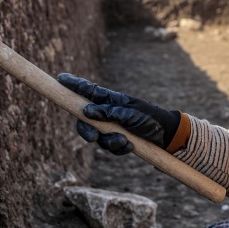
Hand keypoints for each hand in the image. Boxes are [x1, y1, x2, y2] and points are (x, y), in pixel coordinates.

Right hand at [57, 73, 179, 155]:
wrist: (167, 136)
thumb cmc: (150, 118)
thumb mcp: (130, 114)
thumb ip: (108, 112)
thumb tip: (85, 111)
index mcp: (110, 100)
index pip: (88, 91)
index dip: (73, 84)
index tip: (61, 78)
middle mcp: (108, 113)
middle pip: (85, 120)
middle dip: (86, 130)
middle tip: (92, 137)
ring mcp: (112, 127)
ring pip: (98, 137)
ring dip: (109, 142)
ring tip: (125, 141)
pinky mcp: (118, 140)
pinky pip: (110, 147)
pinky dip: (119, 149)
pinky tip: (130, 146)